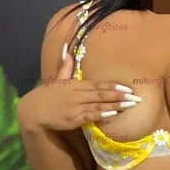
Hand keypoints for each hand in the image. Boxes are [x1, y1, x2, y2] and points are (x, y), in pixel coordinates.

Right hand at [17, 48, 140, 132]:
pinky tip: (112, 114)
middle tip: (135, 97)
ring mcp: (75, 107)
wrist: (33, 110)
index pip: (98, 84)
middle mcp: (77, 94)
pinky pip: (89, 116)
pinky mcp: (73, 119)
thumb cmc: (47, 96)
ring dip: (115, 105)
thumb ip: (65, 67)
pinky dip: (101, 114)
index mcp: (75, 84)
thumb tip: (67, 51)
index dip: (113, 85)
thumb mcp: (56, 80)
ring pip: (98, 105)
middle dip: (119, 95)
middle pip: (101, 93)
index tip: (127, 87)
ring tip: (129, 106)